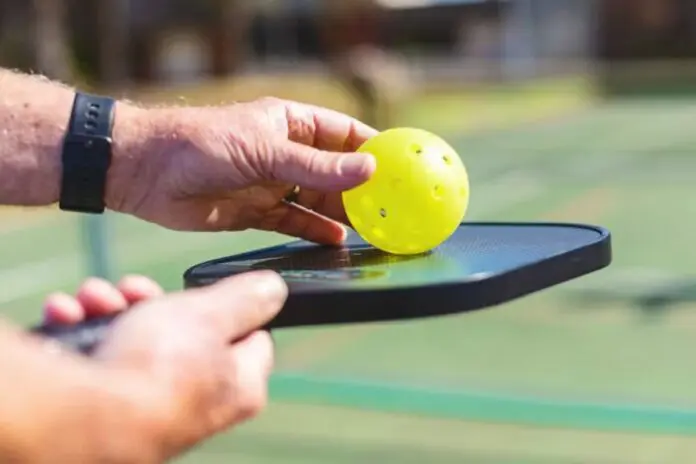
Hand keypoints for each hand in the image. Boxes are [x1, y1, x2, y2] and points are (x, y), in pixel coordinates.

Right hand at [41, 272, 283, 461]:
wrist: (81, 418)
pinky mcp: (108, 410)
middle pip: (185, 334)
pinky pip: (102, 362)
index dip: (228, 307)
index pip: (252, 337)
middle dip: (150, 301)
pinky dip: (84, 334)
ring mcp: (151, 408)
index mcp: (239, 386)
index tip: (200, 291)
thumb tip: (275, 289)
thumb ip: (247, 300)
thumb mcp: (210, 315)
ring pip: (137, 341)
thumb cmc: (157, 367)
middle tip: (131, 288)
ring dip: (110, 310)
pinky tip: (67, 316)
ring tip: (92, 300)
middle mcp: (199, 403)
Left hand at [109, 98, 377, 244]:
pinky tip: (337, 242)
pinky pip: (295, 222)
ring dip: (344, 215)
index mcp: (292, 124)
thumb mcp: (264, 150)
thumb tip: (369, 170)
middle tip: (395, 209)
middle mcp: (287, 153)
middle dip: (365, 190)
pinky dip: (315, 232)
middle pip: (337, 173)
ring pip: (319, 200)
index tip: (406, 168)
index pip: (346, 134)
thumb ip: (315, 166)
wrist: (145, 171)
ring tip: (375, 231)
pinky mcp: (257, 212)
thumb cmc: (201, 143)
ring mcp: (273, 183)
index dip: (376, 150)